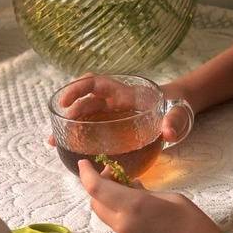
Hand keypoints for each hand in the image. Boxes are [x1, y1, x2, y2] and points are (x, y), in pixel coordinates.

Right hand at [46, 73, 190, 145]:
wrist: (179, 108)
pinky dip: (80, 136)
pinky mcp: (113, 124)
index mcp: (125, 93)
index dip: (77, 89)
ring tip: (54, 143)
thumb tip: (168, 132)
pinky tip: (70, 149)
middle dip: (68, 114)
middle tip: (57, 134)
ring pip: (85, 115)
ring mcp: (112, 112)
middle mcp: (114, 100)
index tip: (64, 102)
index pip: (95, 83)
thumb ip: (175, 121)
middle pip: (85, 101)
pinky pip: (92, 127)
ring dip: (69, 126)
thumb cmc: (177, 107)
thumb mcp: (179, 114)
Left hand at [78, 159, 228, 232]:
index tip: (84, 163)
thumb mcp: (173, 199)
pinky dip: (122, 216)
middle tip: (115, 176)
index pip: (96, 188)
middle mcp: (123, 225)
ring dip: (111, 202)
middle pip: (96, 203)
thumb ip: (146, 193)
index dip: (86, 174)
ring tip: (132, 192)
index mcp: (133, 207)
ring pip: (107, 217)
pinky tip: (141, 212)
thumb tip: (132, 187)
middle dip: (99, 187)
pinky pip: (120, 228)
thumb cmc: (195, 228)